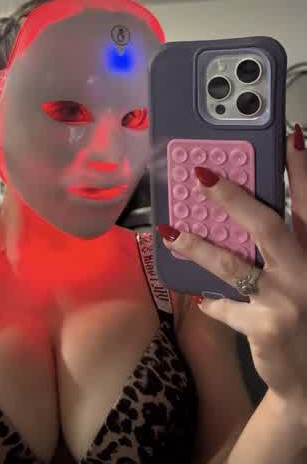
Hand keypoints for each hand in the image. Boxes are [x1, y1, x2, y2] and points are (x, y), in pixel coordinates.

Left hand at [157, 126, 306, 422]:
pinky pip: (225, 307)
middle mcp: (305, 271)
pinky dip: (213, 304)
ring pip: (233, 265)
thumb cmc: (306, 316)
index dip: (301, 169)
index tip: (291, 135)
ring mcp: (286, 300)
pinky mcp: (266, 328)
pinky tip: (205, 301)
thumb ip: (285, 249)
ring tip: (170, 232)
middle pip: (267, 226)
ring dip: (198, 247)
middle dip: (233, 198)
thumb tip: (241, 216)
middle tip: (203, 175)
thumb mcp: (303, 277)